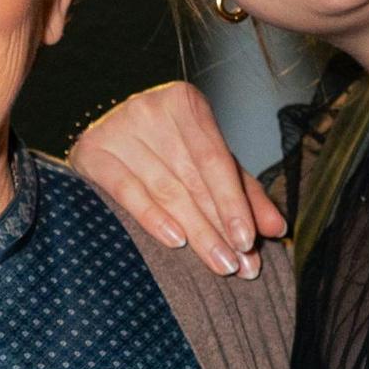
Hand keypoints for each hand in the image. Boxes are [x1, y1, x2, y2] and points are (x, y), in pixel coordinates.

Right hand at [71, 83, 286, 273]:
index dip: (234, 202)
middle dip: (218, 226)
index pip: (215, 160)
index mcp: (184, 103)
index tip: (249, 241)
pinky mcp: (91, 152)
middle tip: (239, 265)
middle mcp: (150, 110)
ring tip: (218, 262)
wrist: (102, 131)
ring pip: (165, 190)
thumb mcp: (206, 161)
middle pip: (192, 179)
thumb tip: (277, 229)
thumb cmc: (163, 147)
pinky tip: (175, 240)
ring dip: (195, 231)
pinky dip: (152, 217)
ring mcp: (117, 129)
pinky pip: (126, 191)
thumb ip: (242, 191)